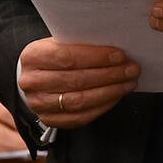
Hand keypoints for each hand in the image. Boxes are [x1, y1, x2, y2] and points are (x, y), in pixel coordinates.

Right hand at [20, 40, 139, 128]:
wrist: (35, 78)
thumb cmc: (52, 57)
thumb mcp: (58, 43)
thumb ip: (79, 44)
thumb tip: (114, 48)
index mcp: (32, 56)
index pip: (66, 57)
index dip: (96, 57)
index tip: (119, 55)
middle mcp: (32, 82)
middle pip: (76, 80)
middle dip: (109, 74)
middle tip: (131, 69)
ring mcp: (39, 104)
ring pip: (80, 100)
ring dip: (110, 91)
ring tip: (128, 82)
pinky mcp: (50, 120)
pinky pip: (81, 116)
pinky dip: (102, 106)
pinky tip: (116, 95)